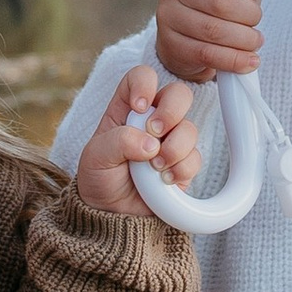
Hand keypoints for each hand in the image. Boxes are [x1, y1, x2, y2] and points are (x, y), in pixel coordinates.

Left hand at [75, 63, 202, 214]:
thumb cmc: (100, 178)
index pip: (142, 77)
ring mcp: (171, 141)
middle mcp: (153, 120)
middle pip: (179, 93)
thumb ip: (118, 141)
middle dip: (171, 111)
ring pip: (190, 128)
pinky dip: (180, 169)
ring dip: (174, 148)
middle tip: (155, 132)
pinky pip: (195, 158)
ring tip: (154, 167)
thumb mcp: (96, 157)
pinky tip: (164, 181)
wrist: (112, 214)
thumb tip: (151, 144)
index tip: (138, 107)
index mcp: (127, 108)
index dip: (145, 83)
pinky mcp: (184, 164)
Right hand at [154, 0, 261, 79]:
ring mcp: (168, 18)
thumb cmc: (218, 8)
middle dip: (248, 14)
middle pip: (218, 1)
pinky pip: (207, 54)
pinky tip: (249, 60)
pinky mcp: (171, 47)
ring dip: (244, 39)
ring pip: (214, 31)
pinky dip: (234, 59)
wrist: (191, 44)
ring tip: (255, 40)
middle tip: (256, 20)